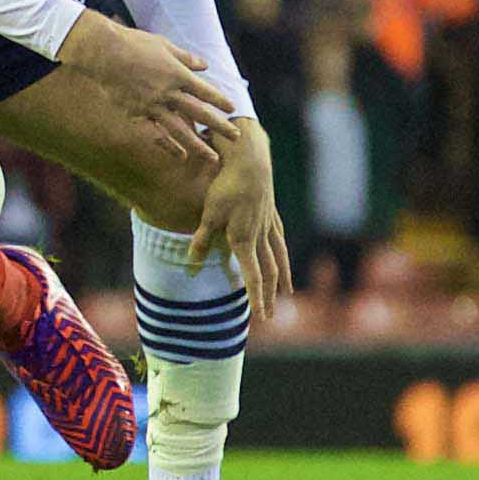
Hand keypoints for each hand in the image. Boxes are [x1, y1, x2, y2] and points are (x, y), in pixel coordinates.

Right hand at [57, 11, 239, 167]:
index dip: (220, 100)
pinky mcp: (138, 113)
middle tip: (236, 137)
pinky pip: (157, 133)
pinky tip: (180, 156)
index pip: (205, 91)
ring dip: (198, 144)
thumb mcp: (163, 45)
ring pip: (181, 129)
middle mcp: (170, 92)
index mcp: (179, 74)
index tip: (232, 109)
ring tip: (212, 157)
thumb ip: (185, 58)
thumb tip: (205, 65)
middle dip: (220, 126)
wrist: (104, 52)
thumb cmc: (133, 43)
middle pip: (200, 113)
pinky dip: (169, 146)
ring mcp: (154, 105)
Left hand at [187, 119, 292, 319]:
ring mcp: (269, 225)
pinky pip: (279, 239)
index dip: (257, 298)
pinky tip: (282, 257)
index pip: (253, 276)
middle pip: (269, 271)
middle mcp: (260, 236)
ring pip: (279, 256)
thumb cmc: (225, 187)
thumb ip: (202, 240)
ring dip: (282, 277)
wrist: (250, 162)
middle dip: (268, 295)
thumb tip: (191, 263)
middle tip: (270, 315)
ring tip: (287, 293)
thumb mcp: (209, 214)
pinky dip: (282, 253)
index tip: (262, 317)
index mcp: (244, 240)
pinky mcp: (271, 213)